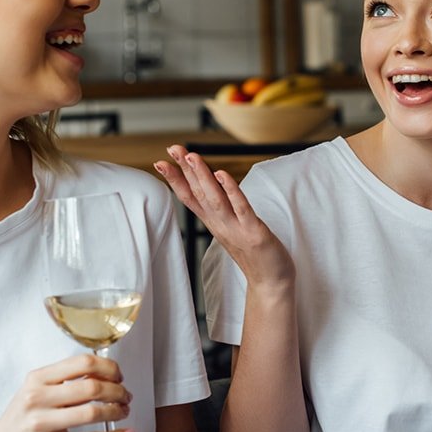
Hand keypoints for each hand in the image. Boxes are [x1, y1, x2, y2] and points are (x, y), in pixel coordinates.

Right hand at [0, 353, 132, 431]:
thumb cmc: (17, 426)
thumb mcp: (33, 395)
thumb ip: (62, 384)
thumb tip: (104, 377)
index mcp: (37, 379)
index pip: (83, 362)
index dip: (109, 367)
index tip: (119, 376)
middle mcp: (37, 398)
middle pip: (92, 386)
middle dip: (118, 391)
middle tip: (127, 397)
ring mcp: (41, 425)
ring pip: (93, 412)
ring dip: (117, 411)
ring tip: (124, 412)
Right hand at [155, 146, 293, 288]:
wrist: (271, 283)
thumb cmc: (254, 254)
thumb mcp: (231, 229)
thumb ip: (220, 209)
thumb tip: (212, 187)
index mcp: (214, 223)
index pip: (190, 197)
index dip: (175, 179)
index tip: (160, 162)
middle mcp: (220, 225)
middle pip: (198, 194)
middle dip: (184, 170)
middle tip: (172, 149)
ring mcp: (236, 229)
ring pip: (215, 199)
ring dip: (202, 177)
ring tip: (192, 156)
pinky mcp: (254, 233)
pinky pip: (241, 208)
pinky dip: (231, 191)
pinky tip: (222, 175)